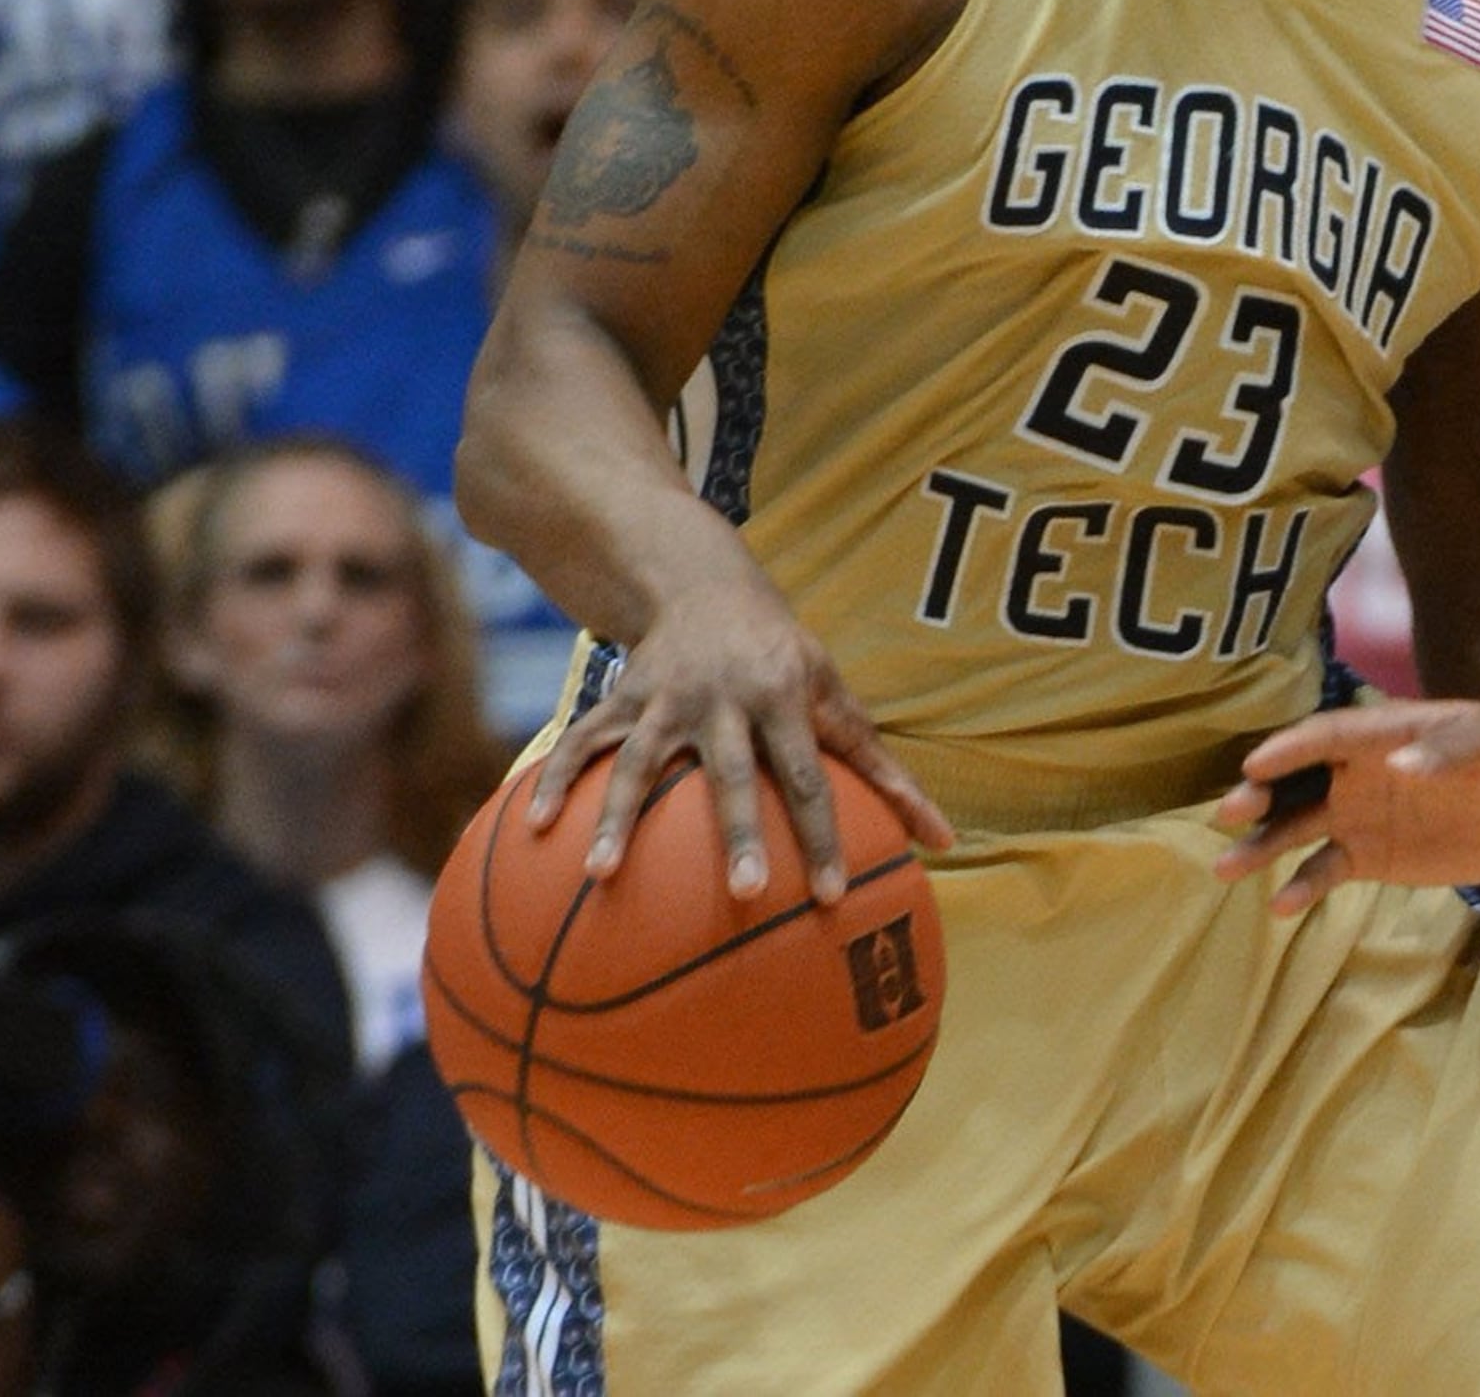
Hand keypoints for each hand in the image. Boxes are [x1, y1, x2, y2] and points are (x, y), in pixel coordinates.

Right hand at [526, 576, 953, 902]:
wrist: (703, 582)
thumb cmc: (786, 659)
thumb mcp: (837, 698)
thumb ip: (884, 772)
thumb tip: (946, 842)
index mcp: (786, 700)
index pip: (813, 780)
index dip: (825, 837)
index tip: (834, 896)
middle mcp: (726, 701)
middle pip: (734, 776)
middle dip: (739, 835)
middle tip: (746, 895)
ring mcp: (667, 699)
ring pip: (642, 764)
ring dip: (618, 819)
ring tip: (600, 876)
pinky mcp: (620, 699)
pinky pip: (581, 743)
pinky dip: (555, 782)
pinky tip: (532, 829)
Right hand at [1212, 699, 1479, 912]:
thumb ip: (1449, 748)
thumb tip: (1399, 765)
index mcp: (1381, 733)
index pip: (1327, 735)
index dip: (1292, 748)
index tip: (1256, 764)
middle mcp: (1356, 772)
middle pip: (1296, 780)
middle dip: (1260, 794)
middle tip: (1231, 812)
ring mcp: (1357, 816)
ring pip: (1297, 828)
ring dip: (1262, 846)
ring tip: (1226, 869)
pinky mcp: (1368, 857)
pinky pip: (1327, 870)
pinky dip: (1303, 886)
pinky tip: (1282, 907)